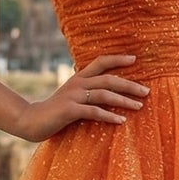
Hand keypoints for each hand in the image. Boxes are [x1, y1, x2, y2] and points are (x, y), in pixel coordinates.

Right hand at [15, 54, 149, 142]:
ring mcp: (73, 96)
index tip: (135, 59)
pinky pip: (94, 112)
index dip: (117, 59)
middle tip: (146, 91)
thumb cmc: (55, 110)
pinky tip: (121, 120)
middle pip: (109, 79)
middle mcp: (77, 83)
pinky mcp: (70, 110)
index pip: (100, 62)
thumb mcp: (71, 95)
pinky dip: (109, 116)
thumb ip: (86, 89)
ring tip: (139, 106)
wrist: (32, 120)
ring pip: (104, 94)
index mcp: (79, 77)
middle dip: (130, 84)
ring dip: (124, 100)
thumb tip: (105, 89)